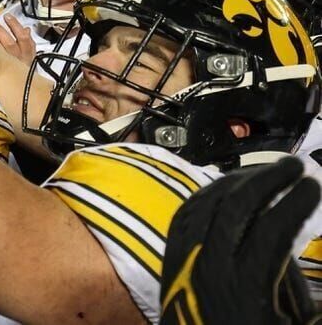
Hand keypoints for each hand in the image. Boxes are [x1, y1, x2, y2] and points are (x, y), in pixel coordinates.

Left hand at [0, 13, 36, 64]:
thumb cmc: (24, 69)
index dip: (15, 25)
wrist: (21, 86)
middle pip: (9, 43)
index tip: (7, 17)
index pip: (23, 37)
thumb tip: (26, 29)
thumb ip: (28, 42)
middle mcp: (18, 60)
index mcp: (27, 54)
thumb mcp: (30, 55)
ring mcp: (7, 65)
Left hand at [160, 156, 319, 324]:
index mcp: (245, 290)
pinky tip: (231, 188)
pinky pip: (186, 214)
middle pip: (236, 207)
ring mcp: (183, 262)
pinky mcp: (170, 260)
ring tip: (268, 173)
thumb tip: (295, 235)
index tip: (314, 186)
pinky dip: (209, 194)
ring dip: (239, 181)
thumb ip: (292, 281)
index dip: (295, 202)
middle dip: (268, 179)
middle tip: (295, 168)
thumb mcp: (293, 317)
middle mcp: (208, 270)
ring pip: (206, 204)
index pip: (273, 229)